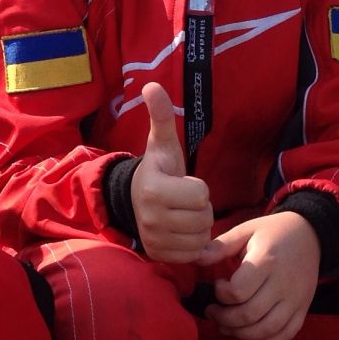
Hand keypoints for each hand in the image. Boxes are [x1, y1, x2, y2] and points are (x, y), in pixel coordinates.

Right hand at [129, 82, 212, 262]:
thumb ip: (161, 115)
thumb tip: (151, 85)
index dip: (198, 187)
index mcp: (152, 189)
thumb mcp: (162, 143)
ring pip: (201, 238)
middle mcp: (150, 217)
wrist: (134, 200)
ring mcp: (152, 238)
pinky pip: (193, 254)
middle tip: (184, 200)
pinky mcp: (157, 254)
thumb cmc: (158, 170)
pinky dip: (193, 244)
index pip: (201, 194)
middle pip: (203, 218)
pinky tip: (181, 231)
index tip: (183, 183)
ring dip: (199, 227)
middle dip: (201, 208)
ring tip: (183, 215)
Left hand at [196, 211, 319, 339]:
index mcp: (267, 261)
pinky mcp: (303, 308)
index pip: (238, 291)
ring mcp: (296, 299)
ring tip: (225, 326)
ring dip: (241, 334)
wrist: (311, 235)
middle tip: (212, 312)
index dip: (220, 294)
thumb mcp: (246, 230)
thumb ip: (220, 246)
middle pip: (250, 314)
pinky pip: (286, 334)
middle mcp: (284, 283)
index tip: (217, 285)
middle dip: (224, 319)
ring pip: (267, 329)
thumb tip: (196, 259)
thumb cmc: (272, 232)